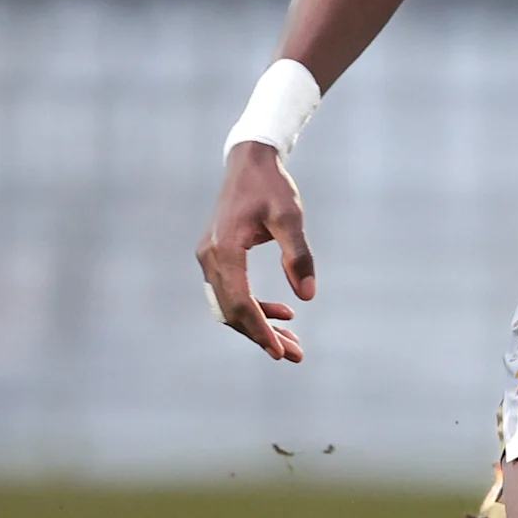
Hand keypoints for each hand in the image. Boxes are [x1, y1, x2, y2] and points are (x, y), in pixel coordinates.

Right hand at [195, 144, 313, 362]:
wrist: (250, 163)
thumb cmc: (272, 187)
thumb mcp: (291, 217)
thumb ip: (299, 256)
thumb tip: (307, 296)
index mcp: (224, 249)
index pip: (239, 301)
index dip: (259, 329)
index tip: (280, 351)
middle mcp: (210, 257)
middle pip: (231, 310)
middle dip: (262, 335)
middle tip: (294, 355)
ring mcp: (209, 257)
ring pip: (230, 305)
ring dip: (258, 325)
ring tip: (292, 343)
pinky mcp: (216, 256)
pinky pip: (231, 292)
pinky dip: (253, 307)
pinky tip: (284, 313)